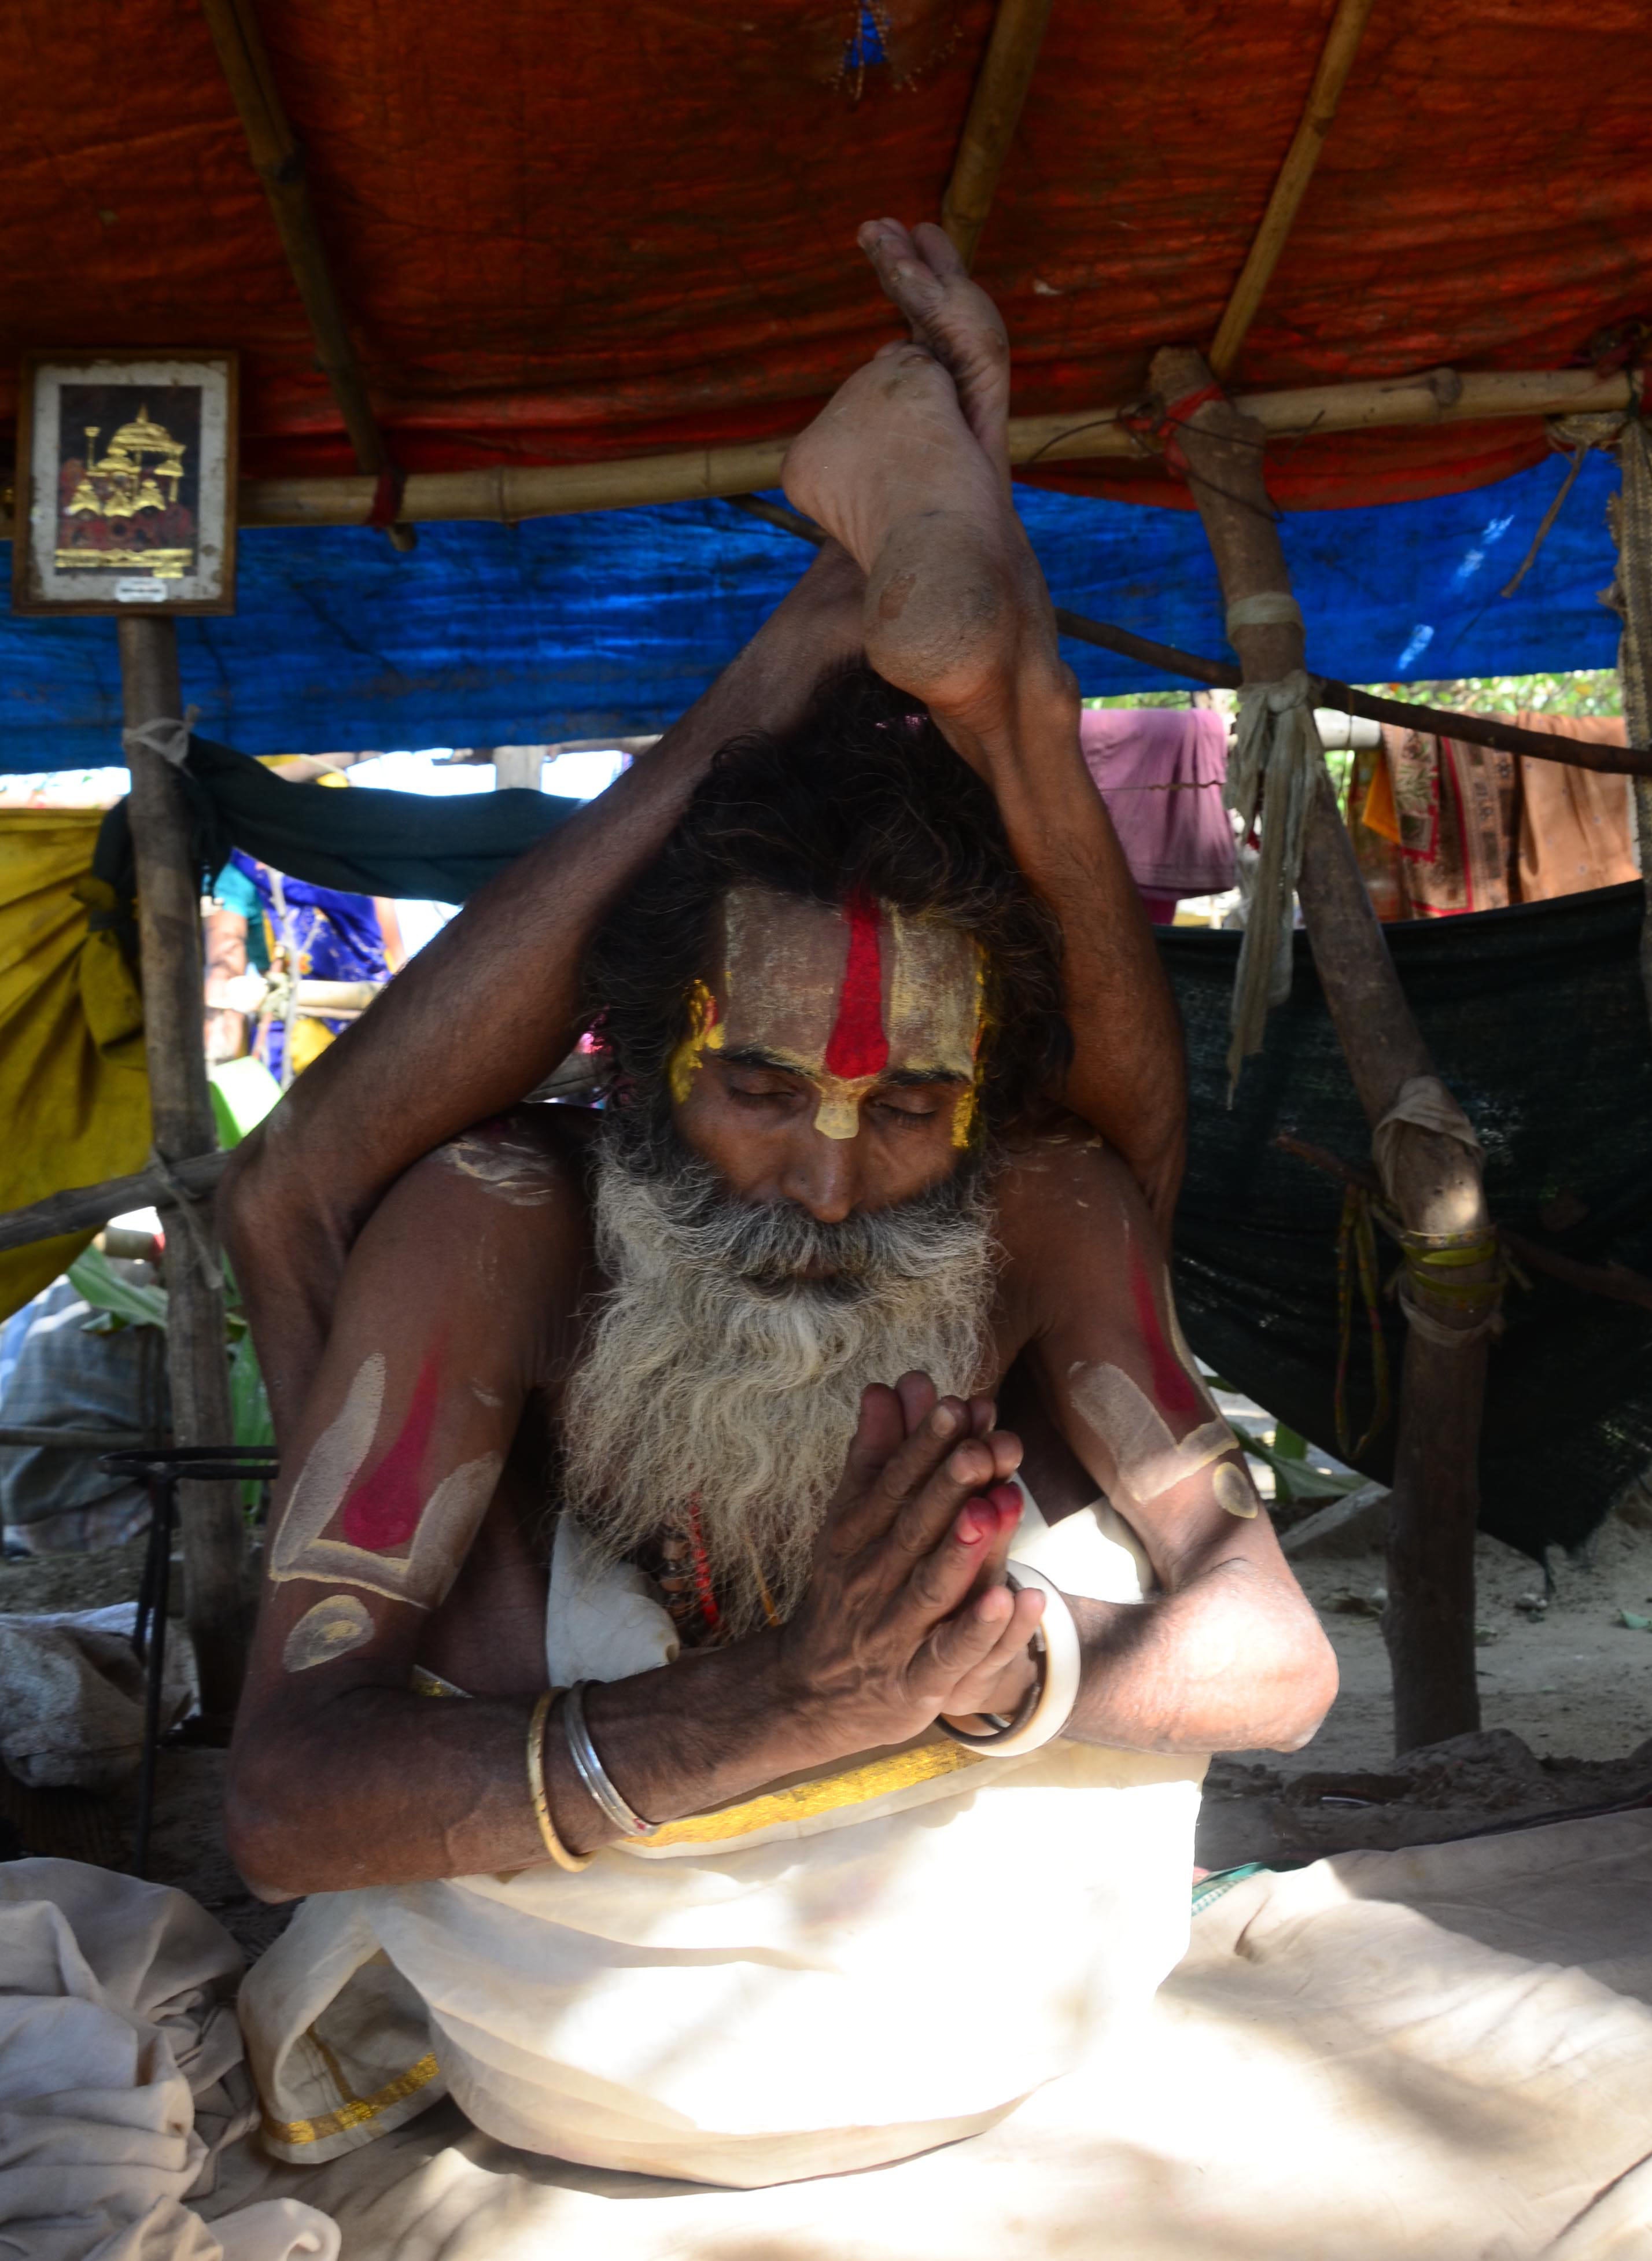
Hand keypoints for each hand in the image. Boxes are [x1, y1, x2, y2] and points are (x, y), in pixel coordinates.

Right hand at [776, 1370, 1045, 1763]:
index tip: (957, 1404)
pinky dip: (979, 1630)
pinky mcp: (917, 1681)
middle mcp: (872, 1579)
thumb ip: (875, 1456)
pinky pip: (950, 1654)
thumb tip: (885, 1385)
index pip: (893, 1485)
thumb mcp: (851, 1521)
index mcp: (856, 1535)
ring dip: (964, 1550)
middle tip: (984, 1444)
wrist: (811, 1693)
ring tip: (995, 1509)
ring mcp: (894, 1632)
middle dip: (949, 1485)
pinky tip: (1014, 1599)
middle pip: (914, 1529)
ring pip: (932, 1587)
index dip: (925, 1446)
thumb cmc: (847, 1588)